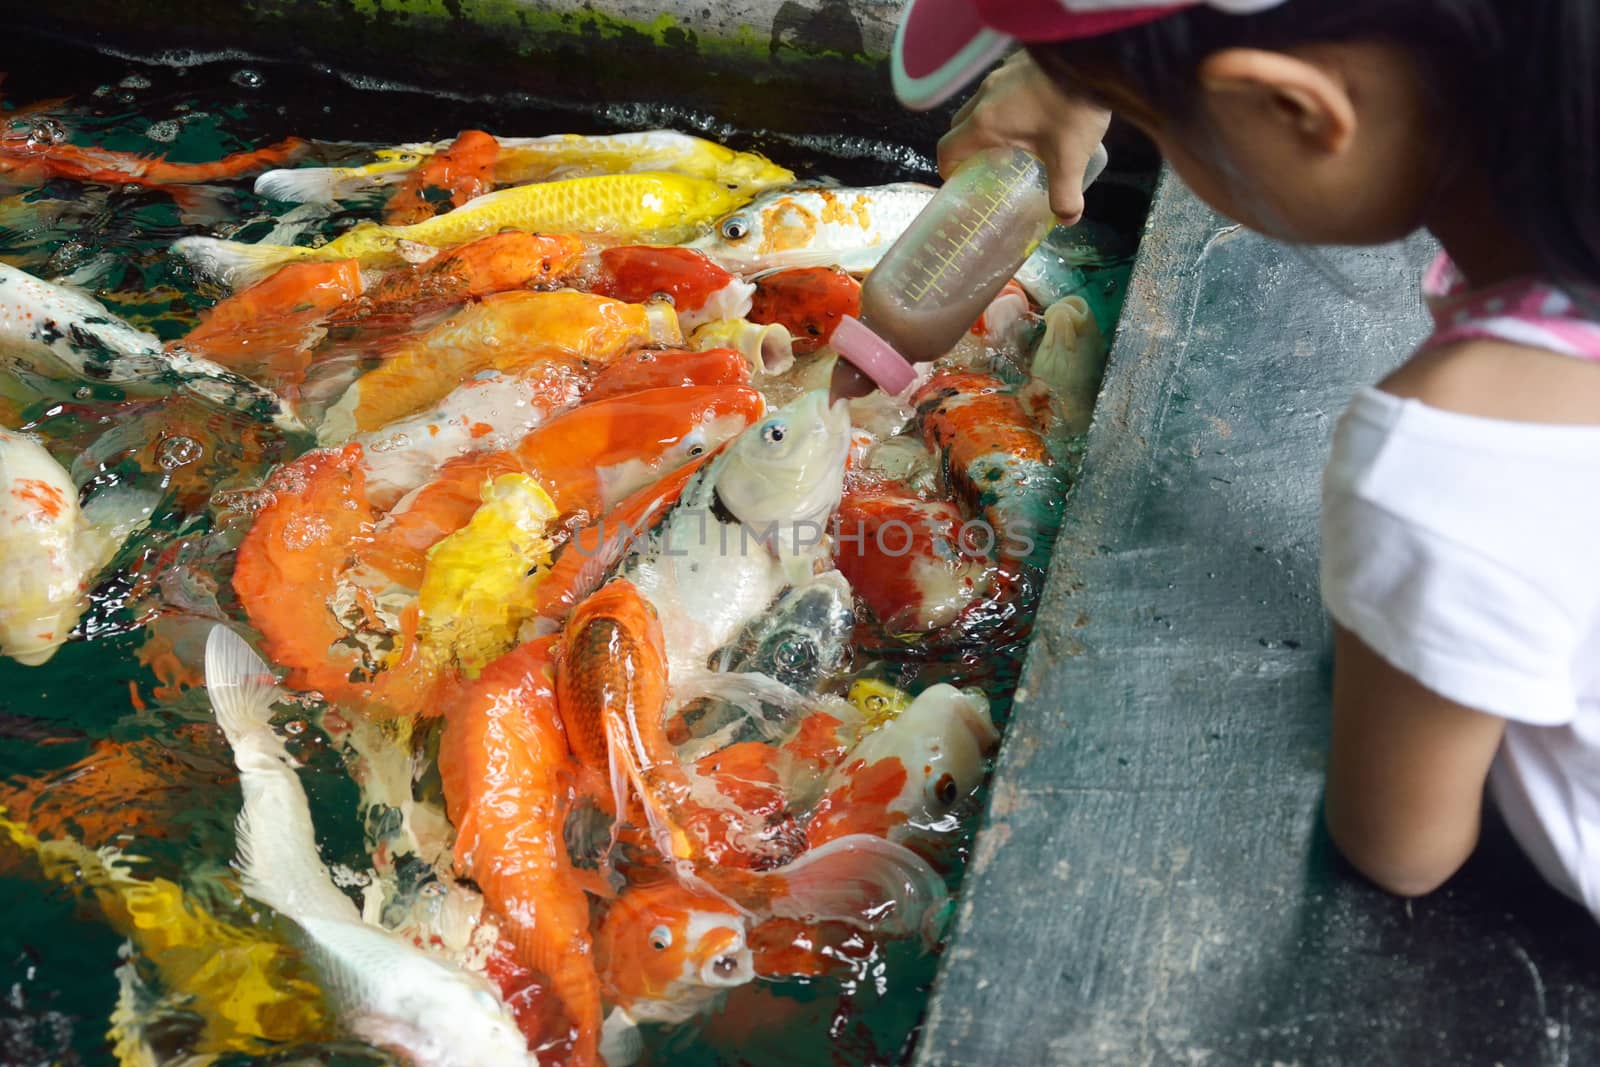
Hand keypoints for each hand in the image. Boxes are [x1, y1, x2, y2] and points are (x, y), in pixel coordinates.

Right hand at [936, 51, 1111, 224]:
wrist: (1093, 55)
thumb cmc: (1072, 107)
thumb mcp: (1070, 158)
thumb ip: (1065, 194)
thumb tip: (1067, 219)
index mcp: (985, 123)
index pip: (948, 150)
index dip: (949, 170)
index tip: (962, 182)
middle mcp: (984, 97)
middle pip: (959, 127)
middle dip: (967, 149)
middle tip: (988, 167)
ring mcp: (999, 76)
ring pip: (978, 106)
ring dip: (986, 125)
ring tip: (1013, 141)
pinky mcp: (1017, 63)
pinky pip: (999, 89)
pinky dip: (1004, 106)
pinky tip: (1032, 114)